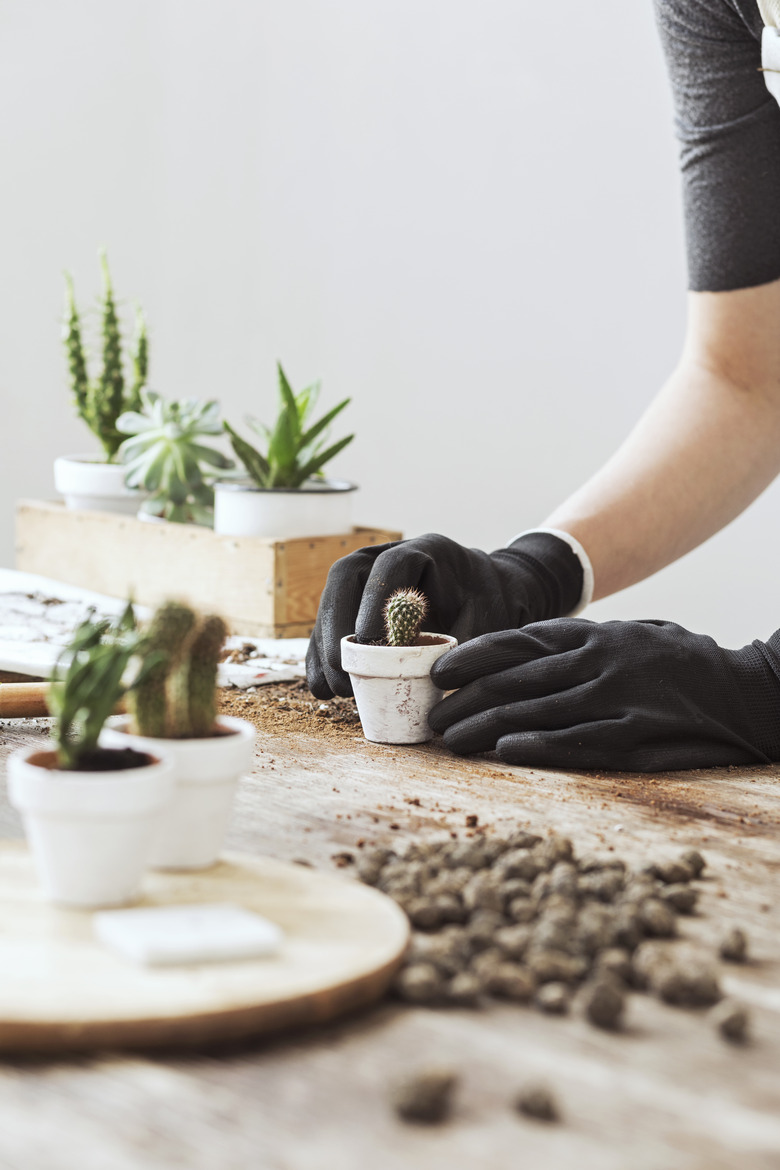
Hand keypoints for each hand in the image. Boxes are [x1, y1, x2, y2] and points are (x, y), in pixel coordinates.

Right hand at [306, 532, 582, 697]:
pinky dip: (323, 656)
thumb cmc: (490, 607)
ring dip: (325, 645)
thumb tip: (435, 678)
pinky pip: (332, 625)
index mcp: (427, 550)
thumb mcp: (489, 621)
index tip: (368, 638)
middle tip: (342, 670)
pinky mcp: (357, 603)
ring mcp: (368, 578)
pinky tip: (324, 688)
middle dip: (337, 624)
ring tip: (333, 689)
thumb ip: (465, 643)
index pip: (392, 564)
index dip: (375, 598)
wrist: (487, 597)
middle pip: (347, 577)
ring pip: (332, 600)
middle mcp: (388, 556)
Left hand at [428, 619, 779, 771]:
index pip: (517, 642)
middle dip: (466, 701)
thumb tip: (516, 652)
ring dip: (484, 728)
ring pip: (533, 711)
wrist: (744, 691)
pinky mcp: (634, 735)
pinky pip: (574, 742)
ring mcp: (615, 697)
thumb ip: (578, 642)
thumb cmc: (676, 662)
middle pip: (514, 680)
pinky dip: (536, 745)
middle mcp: (598, 660)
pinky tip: (505, 750)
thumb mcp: (628, 635)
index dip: (472, 657)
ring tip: (453, 742)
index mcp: (593, 634)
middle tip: (434, 720)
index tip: (438, 674)